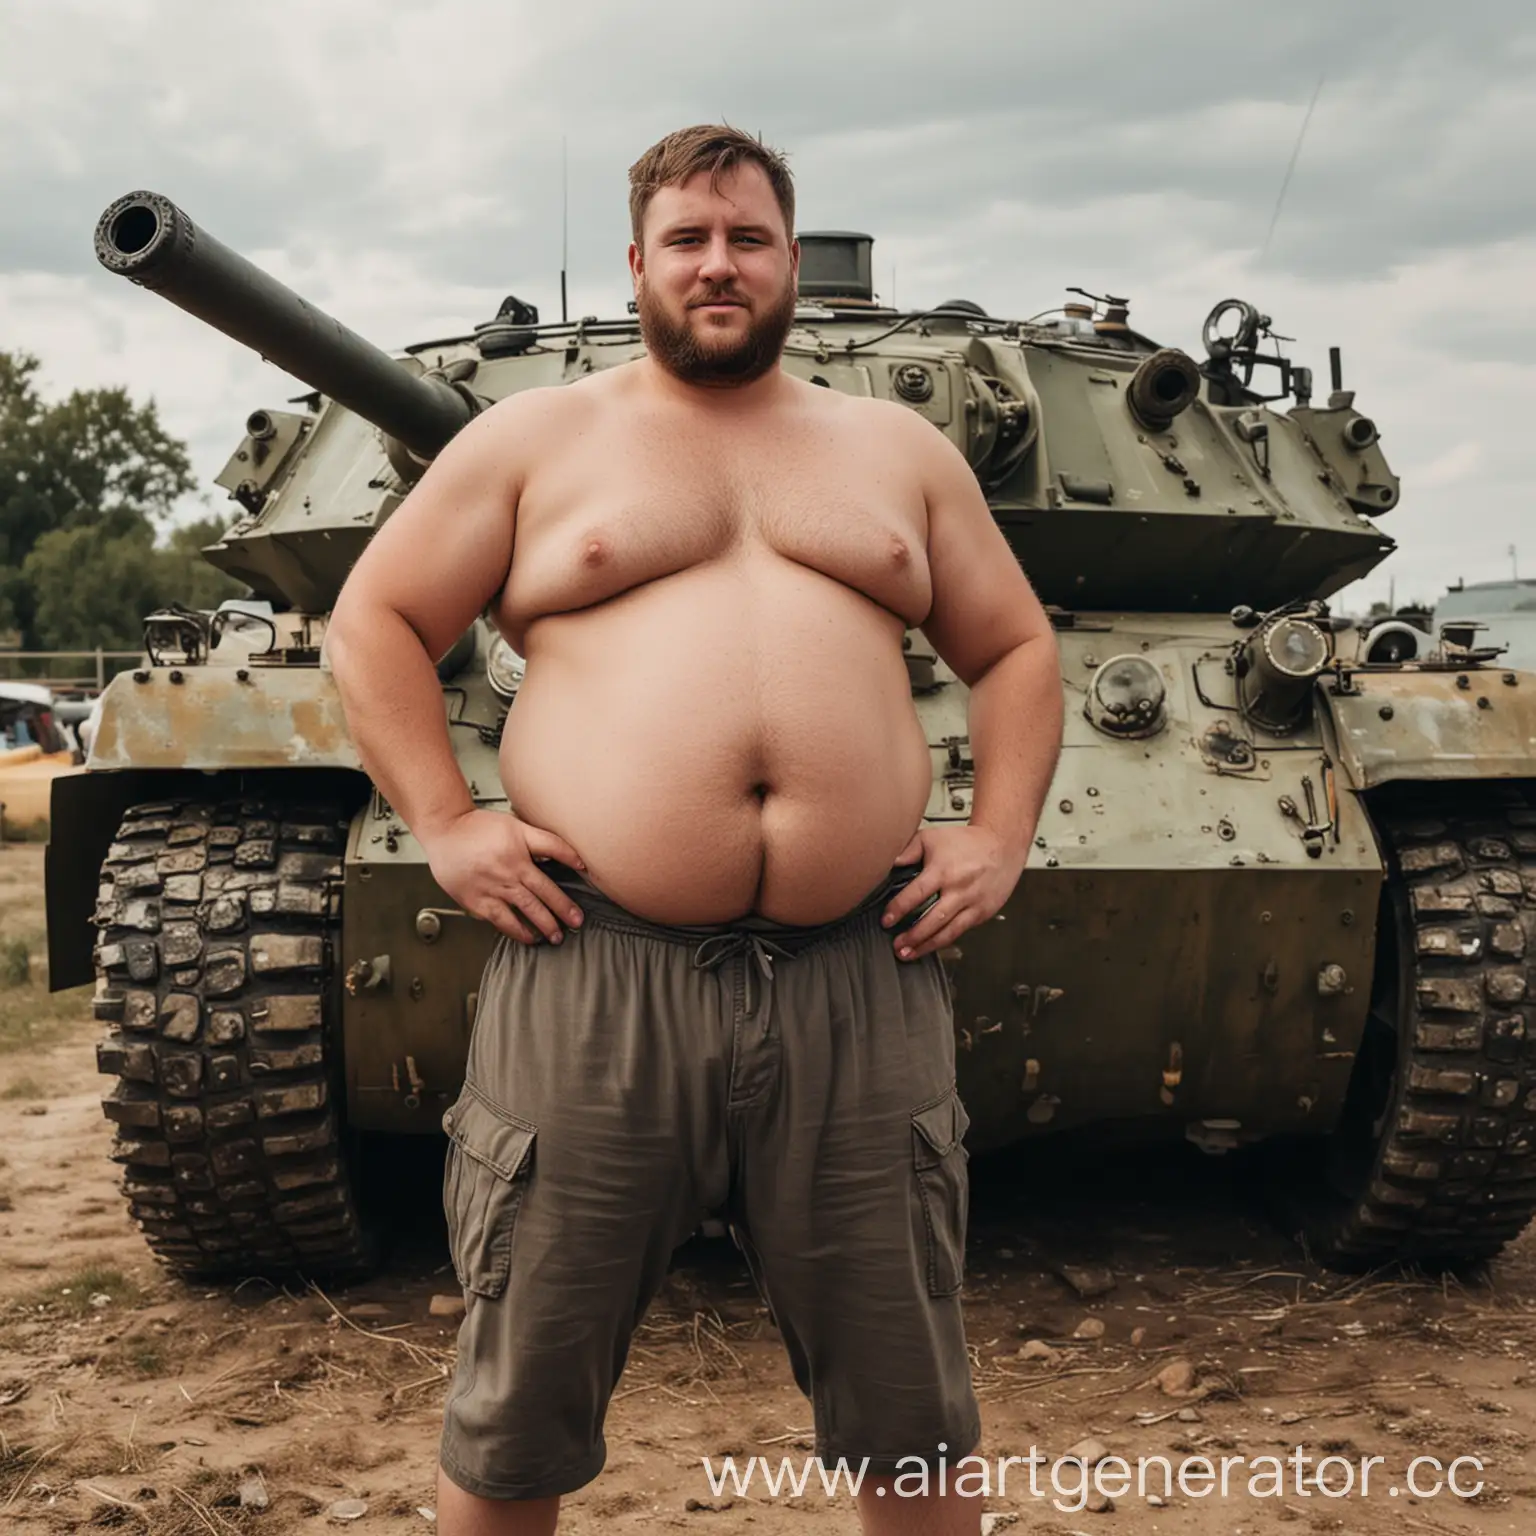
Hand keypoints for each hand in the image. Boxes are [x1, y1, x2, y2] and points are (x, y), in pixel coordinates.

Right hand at [418, 808, 584, 944]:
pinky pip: (499, 920)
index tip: (579, 904)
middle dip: (560, 915)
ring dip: (540, 927)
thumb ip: (547, 842)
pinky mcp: (475, 901)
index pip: (549, 880)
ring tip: (553, 937)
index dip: (566, 892)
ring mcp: (490, 889)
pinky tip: (526, 936)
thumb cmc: (480, 827)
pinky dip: (514, 930)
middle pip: (539, 899)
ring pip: (521, 912)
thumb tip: (575, 858)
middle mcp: (506, 875)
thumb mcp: (518, 826)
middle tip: (575, 925)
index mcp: (518, 857)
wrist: (445, 831)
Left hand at [880, 823, 1025, 959]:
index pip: (917, 893)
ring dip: (927, 945)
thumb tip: (887, 864)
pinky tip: (930, 945)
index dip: (899, 909)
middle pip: (932, 919)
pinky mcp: (982, 912)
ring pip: (948, 931)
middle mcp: (959, 889)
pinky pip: (960, 931)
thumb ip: (908, 850)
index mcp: (943, 870)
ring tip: (909, 953)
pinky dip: (944, 941)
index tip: (886, 920)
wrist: (1001, 846)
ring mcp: (973, 903)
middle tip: (897, 945)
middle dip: (912, 936)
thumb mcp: (932, 837)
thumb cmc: (966, 842)